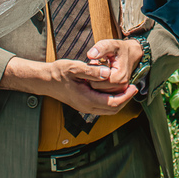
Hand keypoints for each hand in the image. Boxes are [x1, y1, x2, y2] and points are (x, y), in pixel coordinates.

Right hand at [2, 56, 136, 113]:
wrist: (45, 80)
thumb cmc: (58, 73)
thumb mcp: (75, 67)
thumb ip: (92, 71)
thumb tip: (107, 73)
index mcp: (87, 99)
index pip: (112, 103)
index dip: (126, 96)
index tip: (133, 87)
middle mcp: (87, 107)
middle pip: (112, 110)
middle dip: (125, 100)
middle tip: (133, 88)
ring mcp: (85, 108)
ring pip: (108, 110)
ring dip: (119, 101)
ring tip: (126, 89)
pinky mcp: (83, 105)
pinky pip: (102, 107)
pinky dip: (111, 101)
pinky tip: (113, 90)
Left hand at [85, 38, 142, 91]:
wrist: (132, 54)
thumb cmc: (120, 49)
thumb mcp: (112, 44)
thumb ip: (101, 48)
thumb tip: (90, 55)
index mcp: (119, 78)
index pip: (95, 82)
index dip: (92, 71)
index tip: (95, 61)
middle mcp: (120, 88)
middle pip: (96, 86)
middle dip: (93, 75)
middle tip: (97, 64)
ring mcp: (119, 91)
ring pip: (98, 89)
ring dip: (96, 78)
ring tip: (101, 67)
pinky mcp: (117, 91)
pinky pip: (101, 89)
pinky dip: (99, 81)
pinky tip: (102, 73)